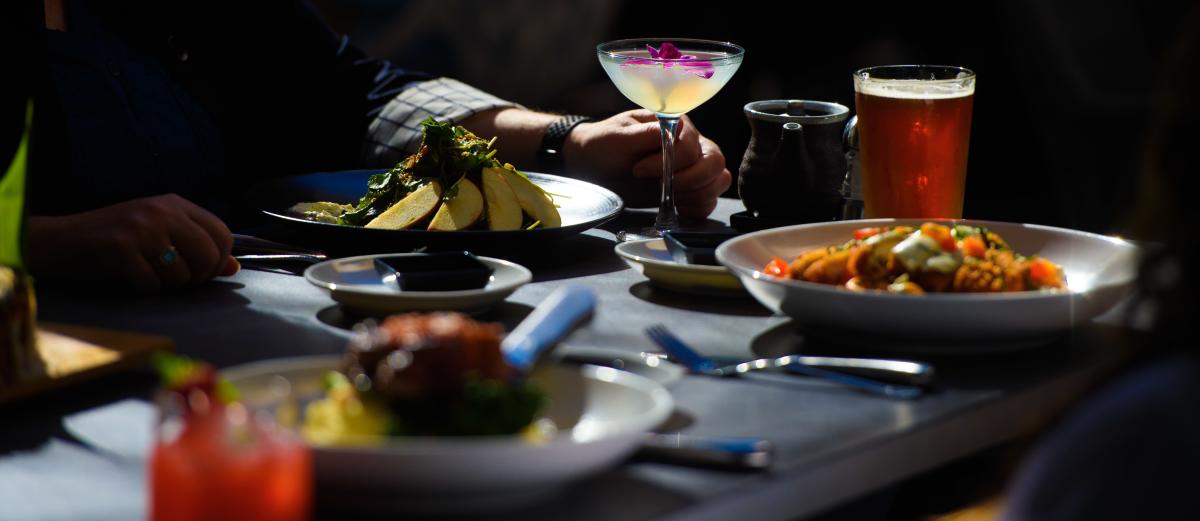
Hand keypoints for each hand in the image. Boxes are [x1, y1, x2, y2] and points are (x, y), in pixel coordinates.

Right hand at [28, 194, 238, 293]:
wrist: (61, 240)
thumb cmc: (115, 239)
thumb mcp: (161, 233)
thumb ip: (197, 245)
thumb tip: (233, 266)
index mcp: (175, 204)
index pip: (223, 233)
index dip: (219, 260)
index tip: (204, 270)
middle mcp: (161, 212)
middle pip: (208, 256)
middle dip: (198, 277)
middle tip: (178, 279)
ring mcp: (141, 228)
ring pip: (181, 274)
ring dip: (168, 284)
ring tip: (148, 272)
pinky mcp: (121, 249)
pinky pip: (152, 284)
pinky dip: (144, 288)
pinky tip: (130, 276)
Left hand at [563, 109, 731, 218]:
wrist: (593, 167)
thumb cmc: (604, 145)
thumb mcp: (618, 137)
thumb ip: (646, 134)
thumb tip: (676, 128)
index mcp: (676, 126)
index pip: (691, 146)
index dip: (669, 162)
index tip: (639, 170)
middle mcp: (691, 145)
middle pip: (715, 163)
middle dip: (690, 180)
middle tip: (659, 187)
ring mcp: (692, 168)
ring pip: (718, 181)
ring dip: (695, 195)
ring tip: (664, 196)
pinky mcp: (688, 190)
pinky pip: (709, 201)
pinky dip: (696, 208)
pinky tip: (674, 207)